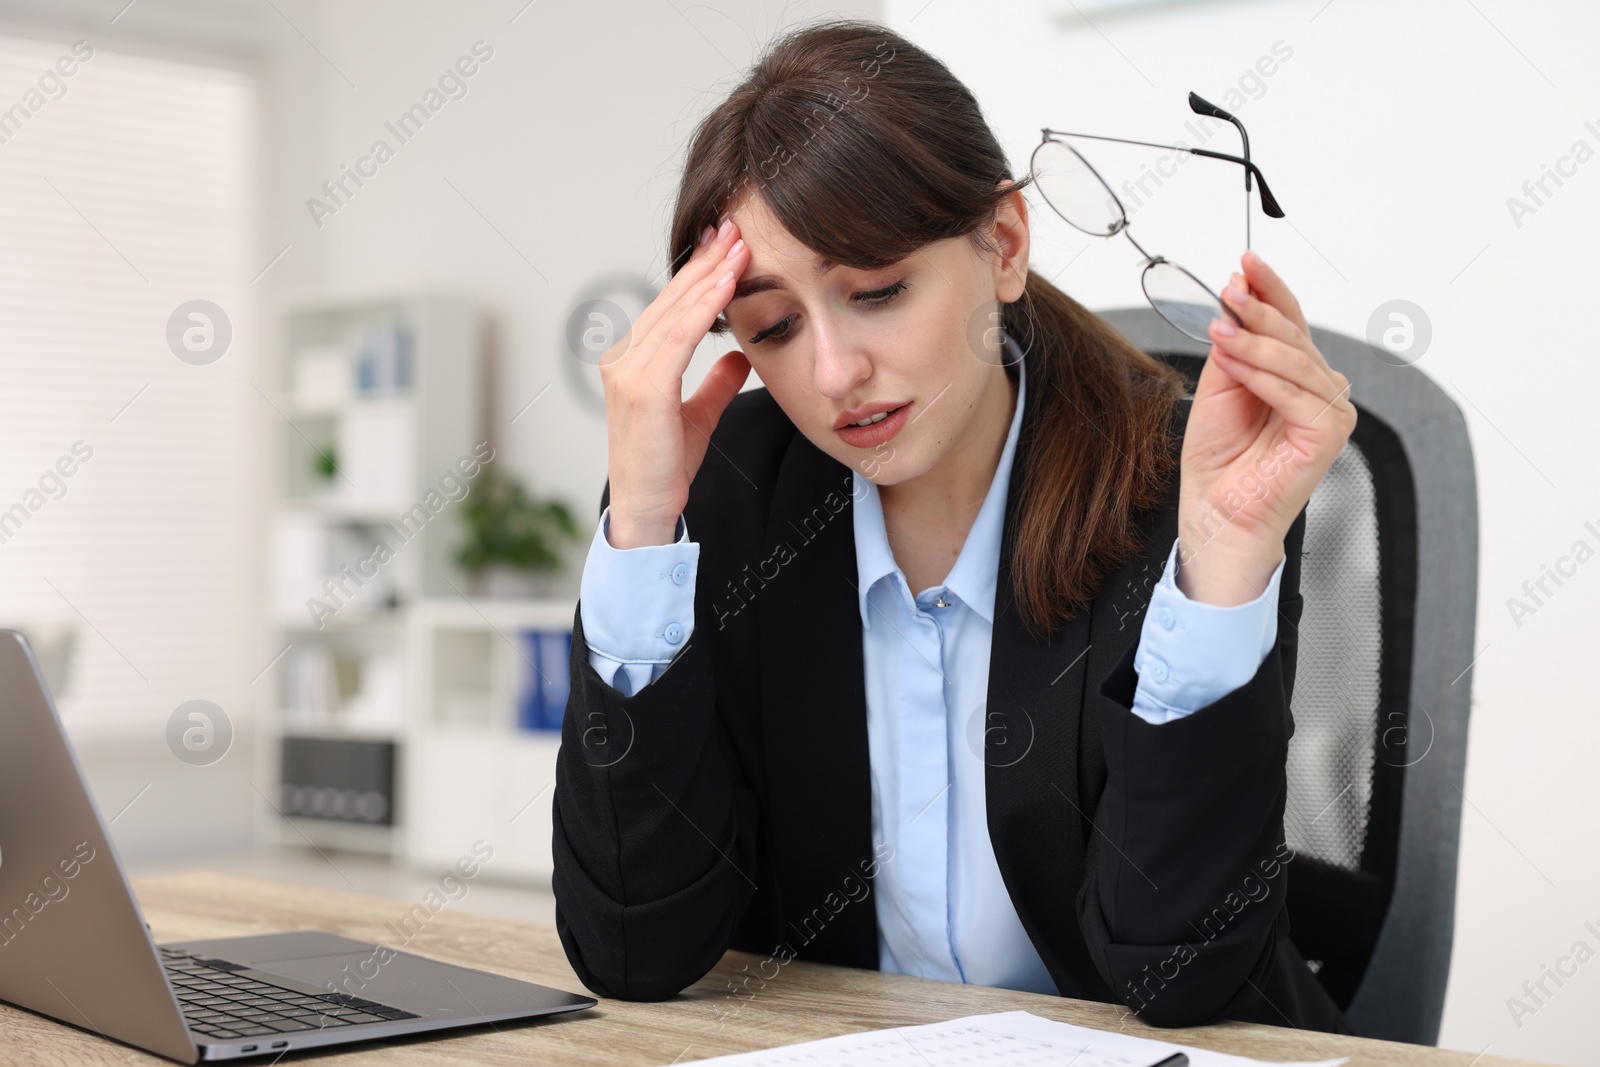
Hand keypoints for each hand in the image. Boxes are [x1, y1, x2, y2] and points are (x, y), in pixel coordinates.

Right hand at [599, 219, 751, 547]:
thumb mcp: (698, 416)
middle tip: (735, 228)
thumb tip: (738, 357)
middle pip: (671, 300)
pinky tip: (726, 286)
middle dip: (705, 262)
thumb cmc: (666, 467)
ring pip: (675, 312)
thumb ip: (714, 384)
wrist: (648, 510)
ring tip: (739, 247)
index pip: (671, 307)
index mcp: (633, 361)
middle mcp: (623, 359)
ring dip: (709, 277)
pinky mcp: (643, 389)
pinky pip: (678, 338)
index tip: (727, 245)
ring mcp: (628, 372)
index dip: (699, 274)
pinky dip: (704, 309)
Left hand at [1175, 250, 1355, 605]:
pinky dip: (1263, 375)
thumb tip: (1234, 302)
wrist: (1215, 510)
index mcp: (1296, 374)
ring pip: (1295, 360)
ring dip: (1255, 340)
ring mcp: (1329, 412)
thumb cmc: (1218, 458)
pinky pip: (1296, 393)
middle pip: (1295, 334)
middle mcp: (1318, 389)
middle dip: (1259, 308)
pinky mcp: (1327, 434)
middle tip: (1230, 290)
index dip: (1269, 289)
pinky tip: (1236, 363)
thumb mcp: (1219, 386)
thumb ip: (1232, 347)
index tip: (1245, 263)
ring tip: (1220, 328)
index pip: (1289, 320)